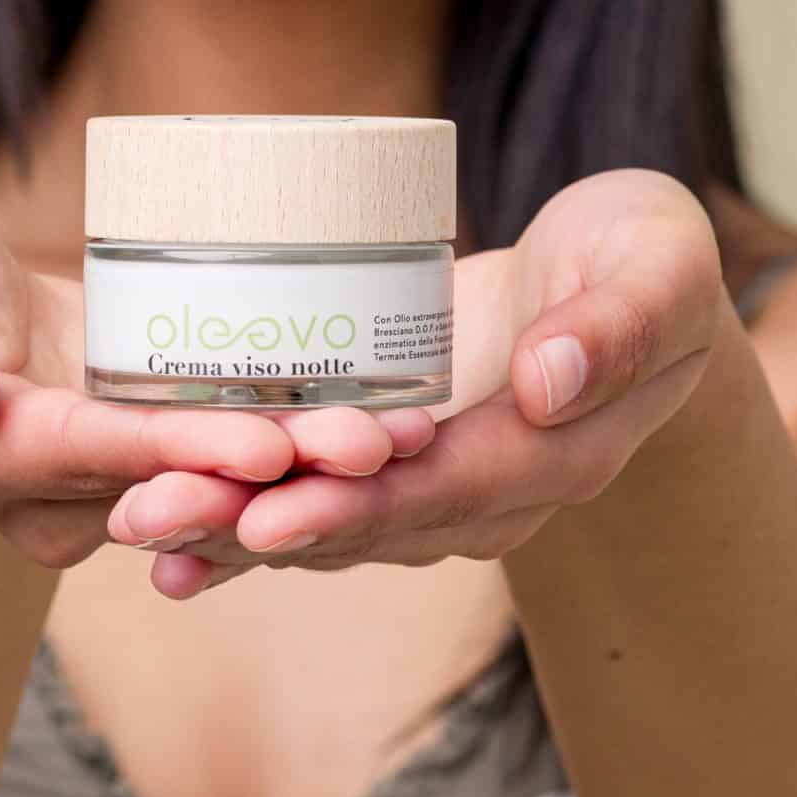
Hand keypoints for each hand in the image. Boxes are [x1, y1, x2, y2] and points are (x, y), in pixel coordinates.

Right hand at [0, 193, 436, 568]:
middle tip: (380, 446)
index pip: (88, 461)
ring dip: (308, 464)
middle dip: (279, 471)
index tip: (262, 444)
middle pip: (172, 486)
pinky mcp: (140, 442)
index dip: (176, 454)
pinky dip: (296, 437)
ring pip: (211, 481)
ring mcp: (101, 476)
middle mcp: (47, 491)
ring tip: (404, 433)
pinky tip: (379, 413)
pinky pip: (220, 451)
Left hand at [107, 170, 727, 596]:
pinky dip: (240, 522)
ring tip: (136, 525)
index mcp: (561, 451)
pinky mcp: (396, 461)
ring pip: (331, 522)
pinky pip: (317, 498)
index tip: (273, 515)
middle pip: (371, 524)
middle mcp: (492, 490)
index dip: (363, 507)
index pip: (454, 491)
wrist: (628, 278)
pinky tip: (162, 539)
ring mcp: (440, 484)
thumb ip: (620, 323)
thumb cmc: (646, 257)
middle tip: (155, 519)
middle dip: (258, 527)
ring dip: (229, 529)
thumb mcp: (659, 263)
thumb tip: (547, 383)